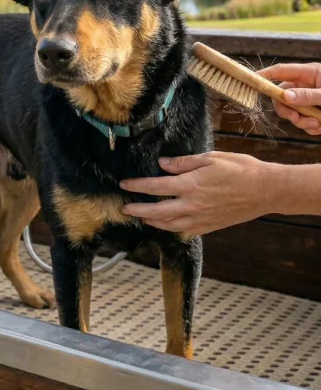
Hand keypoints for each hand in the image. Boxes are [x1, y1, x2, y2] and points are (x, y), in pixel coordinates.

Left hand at [120, 152, 280, 234]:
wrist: (266, 190)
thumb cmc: (240, 169)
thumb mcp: (210, 158)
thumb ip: (183, 163)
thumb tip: (162, 165)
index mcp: (191, 185)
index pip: (155, 187)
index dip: (137, 186)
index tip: (124, 184)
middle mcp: (192, 205)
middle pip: (157, 211)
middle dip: (138, 210)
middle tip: (124, 208)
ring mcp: (201, 218)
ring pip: (169, 225)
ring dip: (152, 222)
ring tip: (141, 217)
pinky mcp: (210, 226)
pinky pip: (184, 231)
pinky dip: (171, 229)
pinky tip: (166, 225)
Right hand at [258, 62, 320, 135]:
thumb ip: (307, 95)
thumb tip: (284, 96)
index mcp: (309, 73)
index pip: (281, 71)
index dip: (265, 75)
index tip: (251, 80)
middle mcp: (305, 86)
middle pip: (281, 97)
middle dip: (287, 111)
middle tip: (296, 119)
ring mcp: (308, 99)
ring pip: (291, 112)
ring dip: (302, 122)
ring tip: (318, 124)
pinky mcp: (313, 112)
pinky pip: (302, 121)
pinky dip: (310, 127)